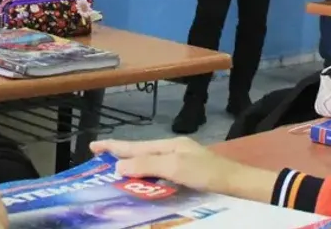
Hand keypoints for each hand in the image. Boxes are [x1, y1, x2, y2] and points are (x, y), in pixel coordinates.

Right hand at [91, 138, 278, 202]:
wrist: (237, 184)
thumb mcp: (174, 168)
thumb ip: (147, 165)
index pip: (135, 145)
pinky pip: (159, 174)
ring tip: (115, 174)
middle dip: (120, 156)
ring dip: (132, 167)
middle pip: (141, 152)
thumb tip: (119, 166)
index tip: (93, 146)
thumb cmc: (206, 173)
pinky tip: (143, 184)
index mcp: (169, 145)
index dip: (114, 147)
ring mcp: (182, 162)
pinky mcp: (187, 175)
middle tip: (99, 161)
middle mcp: (174, 151)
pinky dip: (146, 177)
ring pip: (150, 163)